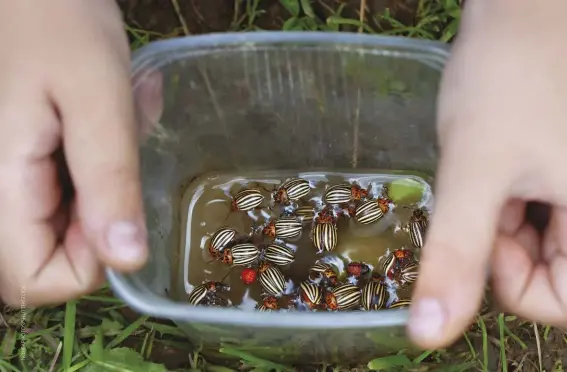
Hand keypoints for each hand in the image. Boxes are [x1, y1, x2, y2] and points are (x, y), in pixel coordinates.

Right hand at [0, 0, 147, 306]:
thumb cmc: (56, 19)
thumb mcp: (97, 97)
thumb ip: (108, 179)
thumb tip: (128, 259)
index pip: (36, 280)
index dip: (91, 260)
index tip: (118, 204)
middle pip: (45, 258)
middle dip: (101, 219)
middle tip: (119, 155)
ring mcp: (1, 178)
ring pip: (55, 227)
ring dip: (100, 190)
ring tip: (115, 128)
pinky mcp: (15, 163)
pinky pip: (56, 194)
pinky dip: (91, 171)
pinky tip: (103, 125)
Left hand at [408, 0, 566, 347]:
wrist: (525, 6)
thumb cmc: (506, 77)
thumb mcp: (472, 171)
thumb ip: (456, 256)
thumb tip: (426, 336)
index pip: (563, 304)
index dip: (512, 279)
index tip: (485, 226)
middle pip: (553, 272)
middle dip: (504, 242)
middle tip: (487, 190)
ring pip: (543, 241)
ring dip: (505, 218)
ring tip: (495, 168)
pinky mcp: (564, 172)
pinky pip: (541, 210)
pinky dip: (512, 198)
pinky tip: (502, 161)